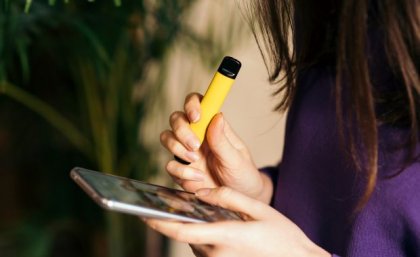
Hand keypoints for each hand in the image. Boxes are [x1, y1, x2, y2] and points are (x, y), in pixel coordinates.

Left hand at [145, 187, 329, 256]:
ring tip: (199, 211)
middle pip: (186, 235)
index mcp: (226, 236)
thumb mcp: (259, 209)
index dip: (159, 223)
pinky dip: (202, 236)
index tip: (142, 213)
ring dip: (192, 228)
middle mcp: (218, 254)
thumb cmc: (282, 236)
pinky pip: (205, 250)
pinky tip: (212, 225)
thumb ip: (229, 197)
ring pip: (195, 243)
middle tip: (176, 202)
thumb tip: (202, 193)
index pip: (182, 231)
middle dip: (178, 220)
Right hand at [160, 93, 271, 202]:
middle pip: (176, 119)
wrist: (239, 199)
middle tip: (195, 146)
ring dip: (177, 148)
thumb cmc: (242, 174)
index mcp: (213, 126)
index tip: (196, 117)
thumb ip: (223, 140)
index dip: (192, 104)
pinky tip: (198, 179)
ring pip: (167, 138)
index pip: (198, 103)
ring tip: (196, 161)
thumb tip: (217, 116)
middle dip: (182, 130)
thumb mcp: (237, 159)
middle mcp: (197, 135)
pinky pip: (169, 165)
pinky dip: (181, 172)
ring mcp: (186, 152)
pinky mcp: (181, 170)